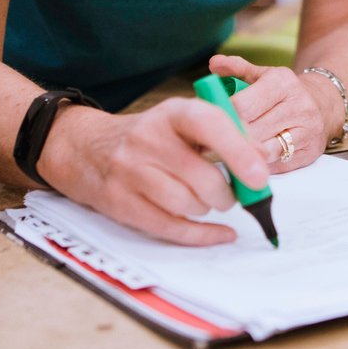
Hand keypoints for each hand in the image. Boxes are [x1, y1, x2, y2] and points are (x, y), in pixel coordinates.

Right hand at [36, 99, 270, 246]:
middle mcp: (148, 139)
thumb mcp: (181, 123)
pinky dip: (201, 236)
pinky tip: (219, 233)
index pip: (209, 124)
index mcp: (172, 113)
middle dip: (226, 193)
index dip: (238, 151)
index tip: (259, 177)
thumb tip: (262, 163)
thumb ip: (221, 137)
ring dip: (207, 209)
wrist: (85, 148)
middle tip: (230, 194)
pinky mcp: (120, 203)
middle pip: (201, 177)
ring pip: (187, 204)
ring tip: (206, 201)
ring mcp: (130, 171)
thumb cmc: (151, 138)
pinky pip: (170, 227)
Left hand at [206, 54, 339, 173]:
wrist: (325, 105)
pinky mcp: (310, 153)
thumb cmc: (285, 92)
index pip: (244, 106)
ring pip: (265, 151)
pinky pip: (277, 166)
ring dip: (245, 153)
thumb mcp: (264, 74)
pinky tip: (252, 159)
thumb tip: (214, 63)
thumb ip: (237, 68)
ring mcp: (307, 131)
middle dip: (231, 137)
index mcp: (283, 83)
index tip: (209, 122)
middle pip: (253, 131)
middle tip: (213, 141)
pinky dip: (261, 164)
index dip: (223, 116)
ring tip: (231, 150)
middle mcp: (299, 106)